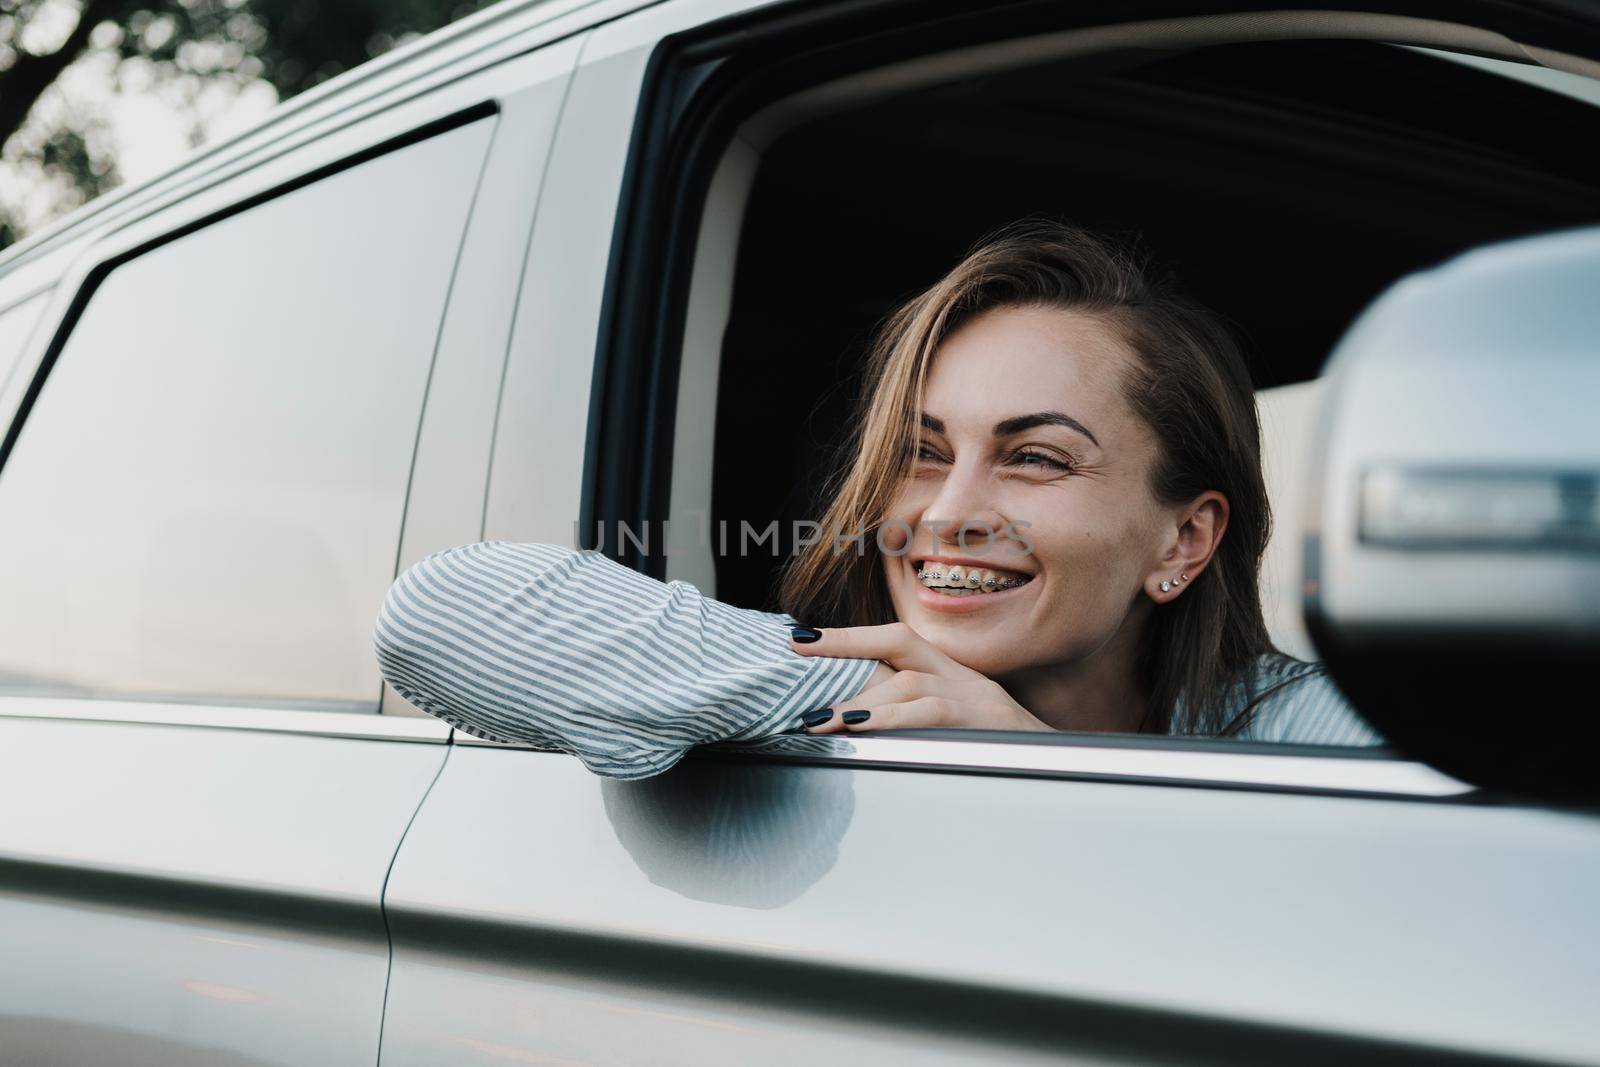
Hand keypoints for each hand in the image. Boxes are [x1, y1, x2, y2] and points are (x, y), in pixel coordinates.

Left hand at [789, 622, 1053, 733]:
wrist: (1058, 769)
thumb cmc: (995, 751)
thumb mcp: (951, 724)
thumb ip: (907, 713)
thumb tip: (847, 717)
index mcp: (948, 671)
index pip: (894, 638)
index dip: (847, 636)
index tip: (799, 637)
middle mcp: (959, 674)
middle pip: (897, 641)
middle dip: (844, 645)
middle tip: (794, 656)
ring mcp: (972, 696)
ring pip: (907, 682)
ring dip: (857, 700)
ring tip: (816, 718)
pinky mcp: (980, 722)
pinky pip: (929, 712)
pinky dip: (891, 717)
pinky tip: (859, 726)